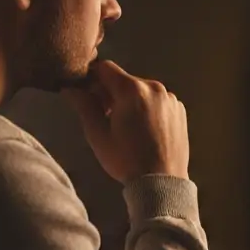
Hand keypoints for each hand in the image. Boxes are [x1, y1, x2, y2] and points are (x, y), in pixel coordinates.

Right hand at [63, 61, 188, 183]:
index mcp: (132, 90)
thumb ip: (84, 105)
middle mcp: (154, 87)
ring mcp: (170, 98)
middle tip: (104, 115)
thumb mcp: (98, 135)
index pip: (105, 68)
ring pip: (141, 90)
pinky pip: (157, 100)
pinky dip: (147, 107)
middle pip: (124, 80)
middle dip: (110, 92)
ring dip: (130, 100)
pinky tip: (144, 130)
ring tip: (125, 126)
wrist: (162, 182)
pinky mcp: (180, 109)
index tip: (87, 94)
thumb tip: (70, 87)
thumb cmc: (126, 159)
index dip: (92, 78)